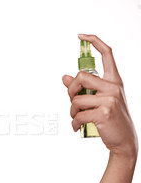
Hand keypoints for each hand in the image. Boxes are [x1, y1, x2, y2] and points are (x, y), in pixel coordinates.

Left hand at [62, 34, 137, 157]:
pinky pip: (78, 115)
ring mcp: (110, 100)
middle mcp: (114, 87)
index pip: (107, 54)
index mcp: (115, 81)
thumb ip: (84, 89)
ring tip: (76, 118)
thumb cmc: (110, 118)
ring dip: (71, 111)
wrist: (124, 140)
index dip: (94, 41)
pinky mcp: (103, 113)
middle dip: (70, 90)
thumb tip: (64, 77)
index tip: (81, 36)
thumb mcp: (100, 100)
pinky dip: (73, 123)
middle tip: (72, 101)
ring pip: (76, 99)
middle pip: (81, 76)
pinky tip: (76, 127)